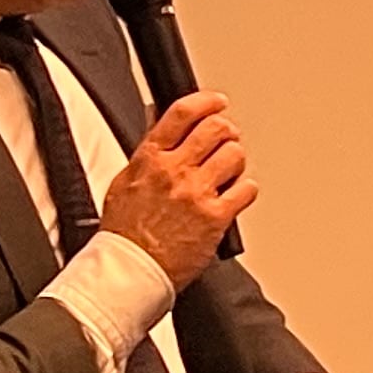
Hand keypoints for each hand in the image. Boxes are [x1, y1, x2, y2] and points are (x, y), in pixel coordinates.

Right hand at [96, 89, 253, 284]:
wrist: (130, 271)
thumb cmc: (125, 233)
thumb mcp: (125, 181)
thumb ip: (149, 152)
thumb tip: (162, 124)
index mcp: (149, 160)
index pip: (182, 114)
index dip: (206, 102)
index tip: (217, 102)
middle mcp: (174, 171)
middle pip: (216, 129)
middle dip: (226, 131)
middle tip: (226, 139)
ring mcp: (197, 193)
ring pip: (235, 155)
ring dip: (235, 161)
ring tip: (227, 172)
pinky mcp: (216, 217)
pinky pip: (246, 189)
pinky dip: (245, 190)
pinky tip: (234, 196)